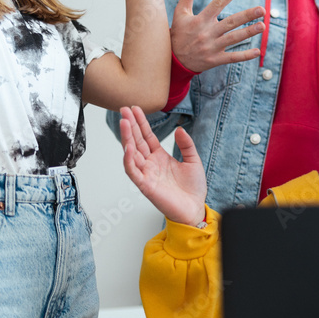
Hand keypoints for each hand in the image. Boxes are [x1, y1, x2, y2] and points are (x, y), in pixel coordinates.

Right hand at [120, 106, 207, 225]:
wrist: (195, 208)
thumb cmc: (193, 188)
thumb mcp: (193, 160)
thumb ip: (186, 144)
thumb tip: (179, 129)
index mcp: (160, 157)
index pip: (147, 136)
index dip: (140, 123)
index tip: (134, 109)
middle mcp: (150, 164)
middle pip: (137, 141)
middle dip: (130, 125)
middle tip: (124, 110)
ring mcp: (146, 174)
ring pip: (132, 153)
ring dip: (127, 138)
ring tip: (124, 122)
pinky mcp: (145, 185)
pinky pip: (133, 171)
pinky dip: (129, 159)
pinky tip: (128, 147)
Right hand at [171, 0, 264, 72]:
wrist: (173, 60)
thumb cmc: (179, 34)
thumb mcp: (180, 13)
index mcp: (200, 20)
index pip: (217, 3)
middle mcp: (207, 33)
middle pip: (230, 22)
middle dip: (246, 16)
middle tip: (262, 9)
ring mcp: (212, 47)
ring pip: (233, 38)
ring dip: (249, 32)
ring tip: (262, 26)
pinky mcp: (215, 59)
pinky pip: (232, 57)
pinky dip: (245, 56)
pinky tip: (257, 52)